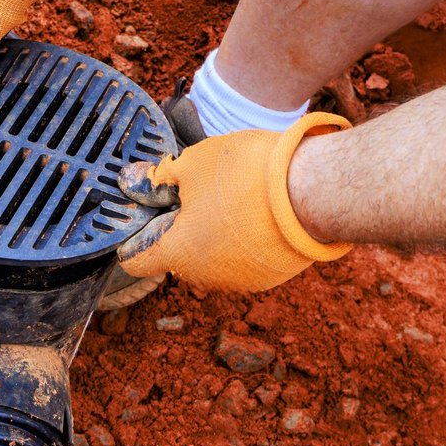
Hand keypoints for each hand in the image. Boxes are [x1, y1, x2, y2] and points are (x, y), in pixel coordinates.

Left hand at [117, 112, 352, 291]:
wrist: (313, 191)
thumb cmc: (247, 176)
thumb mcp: (192, 165)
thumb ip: (158, 179)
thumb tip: (132, 182)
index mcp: (178, 254)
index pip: (135, 258)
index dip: (135, 231)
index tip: (146, 207)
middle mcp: (205, 277)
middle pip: (177, 253)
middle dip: (178, 224)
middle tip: (192, 187)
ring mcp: (241, 280)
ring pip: (212, 255)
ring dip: (212, 230)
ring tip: (232, 194)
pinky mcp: (270, 276)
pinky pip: (243, 257)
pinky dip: (243, 238)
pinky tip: (257, 209)